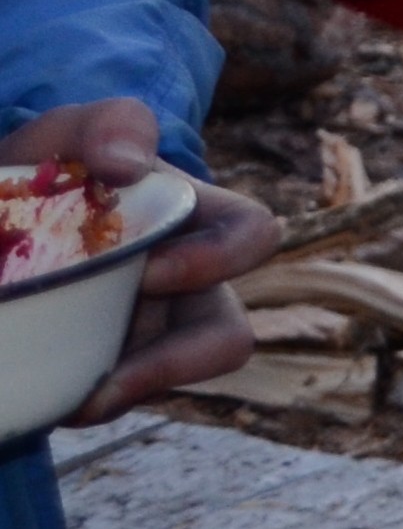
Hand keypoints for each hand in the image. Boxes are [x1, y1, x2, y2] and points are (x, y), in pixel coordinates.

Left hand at [0, 98, 281, 421]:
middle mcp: (185, 286)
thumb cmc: (53, 169)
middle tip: (108, 377)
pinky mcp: (99, 372)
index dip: (220, 259)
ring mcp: (144, 335)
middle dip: (174, 364)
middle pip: (225, 339)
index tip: (149, 272)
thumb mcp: (69, 133)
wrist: (1, 222)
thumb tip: (129, 165)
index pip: (252, 234)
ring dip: (122, 395)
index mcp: (195, 222)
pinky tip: (42, 396)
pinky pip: (103, 400)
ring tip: (71, 404)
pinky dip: (72, 401)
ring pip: (158, 383)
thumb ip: (108, 124)